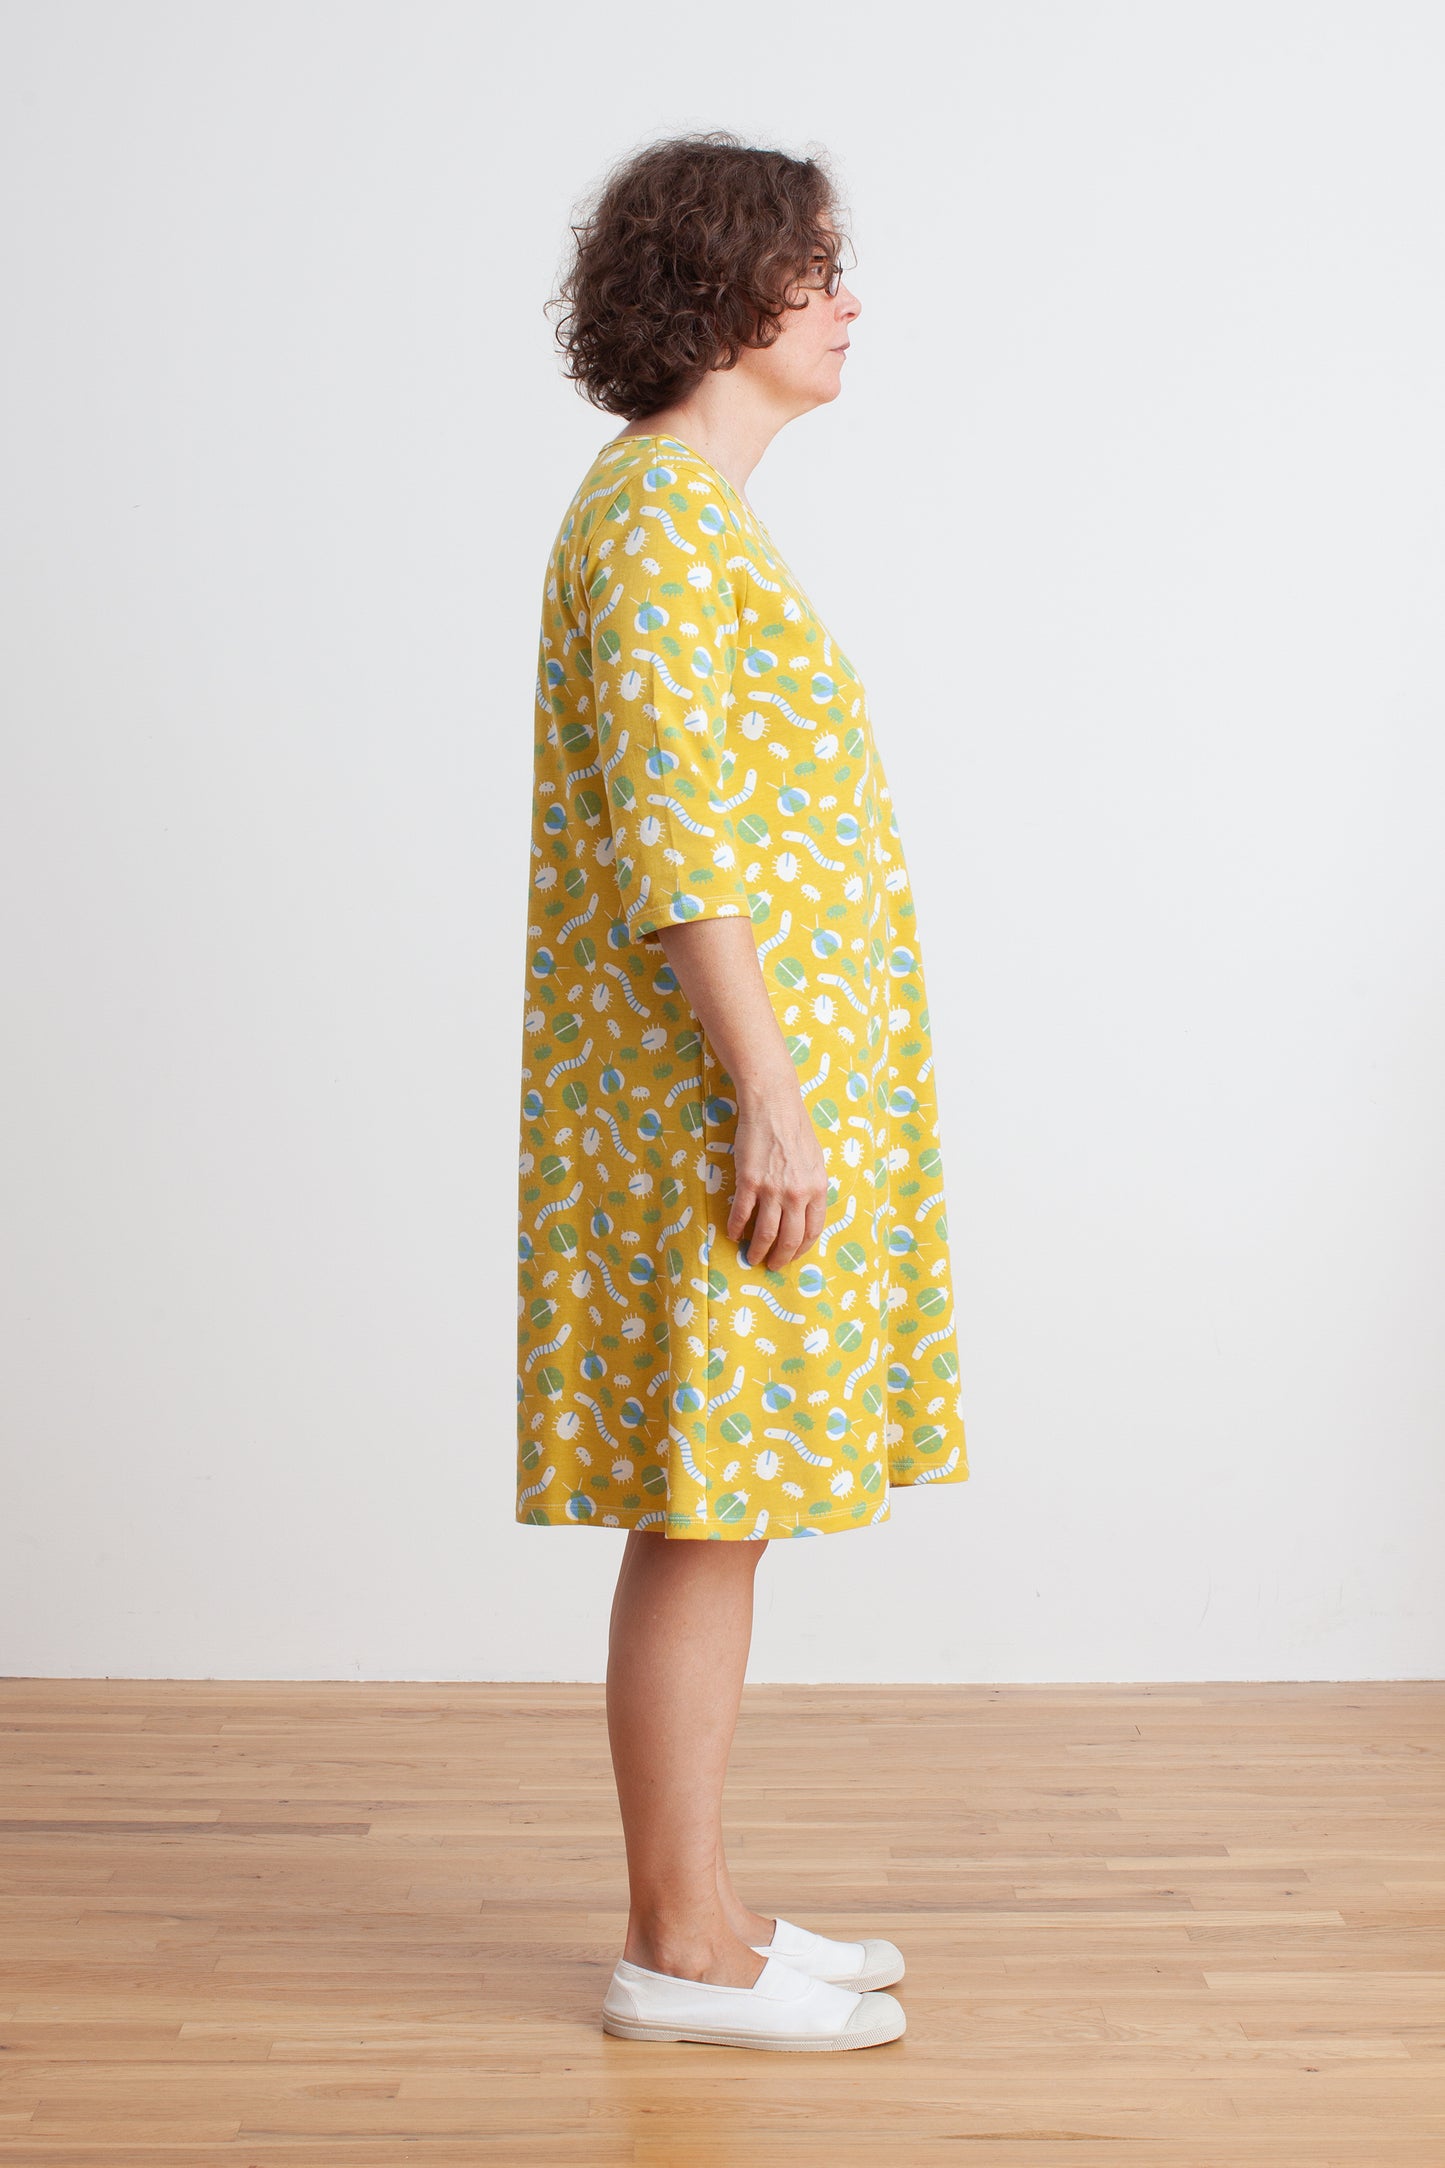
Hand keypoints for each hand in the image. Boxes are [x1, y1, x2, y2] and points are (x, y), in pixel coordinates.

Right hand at [727, 1083, 829, 1270]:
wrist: (773, 1106)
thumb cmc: (795, 1129)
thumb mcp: (815, 1161)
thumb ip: (811, 1188)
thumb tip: (804, 1211)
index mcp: (817, 1189)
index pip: (812, 1231)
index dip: (800, 1249)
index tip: (792, 1256)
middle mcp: (797, 1194)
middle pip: (789, 1238)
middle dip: (780, 1258)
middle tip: (772, 1266)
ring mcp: (772, 1189)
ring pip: (765, 1233)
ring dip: (757, 1250)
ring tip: (751, 1257)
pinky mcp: (749, 1182)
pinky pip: (741, 1215)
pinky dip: (736, 1229)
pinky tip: (733, 1234)